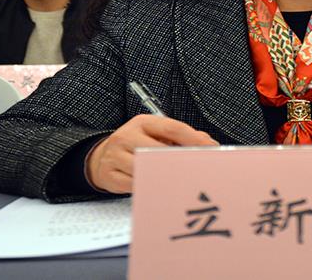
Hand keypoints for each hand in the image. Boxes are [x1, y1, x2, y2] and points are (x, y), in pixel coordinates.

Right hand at [86, 114, 218, 193]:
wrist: (101, 158)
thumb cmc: (135, 145)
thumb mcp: (154, 134)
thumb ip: (180, 136)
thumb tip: (206, 142)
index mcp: (142, 123)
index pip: (172, 128)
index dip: (194, 139)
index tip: (211, 149)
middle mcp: (127, 136)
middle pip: (161, 150)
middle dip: (182, 161)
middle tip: (199, 170)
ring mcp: (116, 156)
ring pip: (148, 170)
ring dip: (167, 177)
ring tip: (182, 181)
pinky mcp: (110, 176)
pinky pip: (136, 186)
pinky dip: (150, 188)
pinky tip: (161, 189)